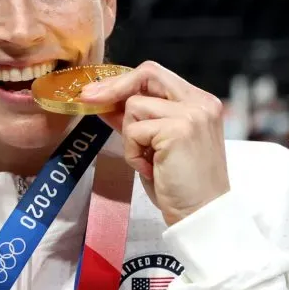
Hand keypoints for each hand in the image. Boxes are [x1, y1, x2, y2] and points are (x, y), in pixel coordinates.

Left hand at [79, 61, 229, 225]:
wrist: (200, 215)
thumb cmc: (179, 184)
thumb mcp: (155, 144)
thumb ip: (137, 119)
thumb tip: (101, 100)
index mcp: (200, 103)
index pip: (155, 75)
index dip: (123, 81)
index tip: (96, 92)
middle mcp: (201, 103)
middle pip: (147, 73)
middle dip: (112, 86)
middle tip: (87, 99)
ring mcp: (192, 114)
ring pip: (134, 105)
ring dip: (130, 136)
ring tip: (147, 160)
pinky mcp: (179, 130)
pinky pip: (133, 130)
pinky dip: (133, 152)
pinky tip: (150, 168)